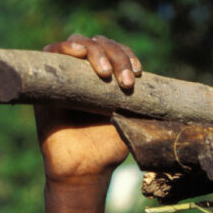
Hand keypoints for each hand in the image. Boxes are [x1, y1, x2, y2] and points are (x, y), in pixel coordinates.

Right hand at [36, 34, 142, 185]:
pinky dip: (66, 47)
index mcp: (110, 80)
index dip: (128, 57)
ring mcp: (67, 73)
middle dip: (117, 57)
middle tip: (125, 82)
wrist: (83, 169)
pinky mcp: (48, 77)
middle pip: (102, 45)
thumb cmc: (108, 148)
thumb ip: (142, 104)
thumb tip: (164, 90)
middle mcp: (88, 72)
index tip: (138, 73)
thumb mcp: (132, 122)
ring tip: (105, 73)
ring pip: (80, 43)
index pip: (119, 53)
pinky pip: (53, 51)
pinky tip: (78, 53)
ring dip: (95, 51)